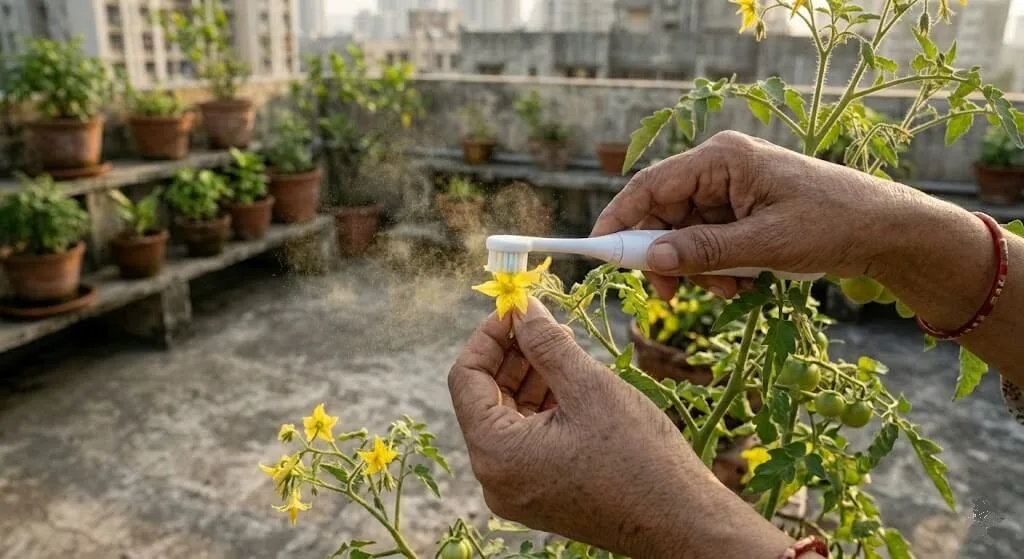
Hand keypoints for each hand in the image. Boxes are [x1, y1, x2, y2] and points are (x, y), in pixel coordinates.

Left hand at [448, 298, 792, 558]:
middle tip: (542, 320)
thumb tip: (522, 309)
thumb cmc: (640, 458)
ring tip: (563, 344)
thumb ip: (546, 344)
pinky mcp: (541, 494)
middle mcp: (496, 479)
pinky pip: (528, 440)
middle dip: (512, 353)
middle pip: (485, 398)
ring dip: (530, 376)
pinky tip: (570, 379)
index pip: (466, 378)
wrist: (683, 522)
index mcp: (496, 454)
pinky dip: (543, 406)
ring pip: (508, 417)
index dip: (488, 336)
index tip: (515, 308)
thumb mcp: (589, 388)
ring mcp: (517, 490)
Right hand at [591, 130, 925, 299]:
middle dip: (667, 256)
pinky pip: (710, 239)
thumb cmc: (832, 225)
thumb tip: (653, 260)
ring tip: (730, 289)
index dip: (619, 218)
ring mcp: (733, 189)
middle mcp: (722, 168)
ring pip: (686, 232)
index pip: (651, 186)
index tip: (597, 251)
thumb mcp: (764, 244)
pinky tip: (742, 282)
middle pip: (664, 213)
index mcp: (723, 159)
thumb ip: (704, 251)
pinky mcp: (744, 210)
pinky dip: (716, 265)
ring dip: (697, 267)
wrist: (886, 231)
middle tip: (672, 295)